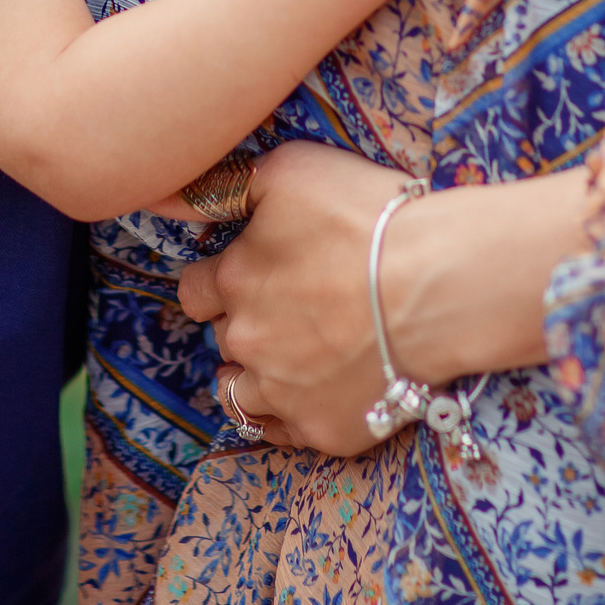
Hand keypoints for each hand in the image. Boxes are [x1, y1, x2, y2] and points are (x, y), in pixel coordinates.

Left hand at [178, 143, 409, 454]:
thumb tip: (165, 198)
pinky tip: (313, 392)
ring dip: (256, 376)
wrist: (439, 287)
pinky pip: (283, 433)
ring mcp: (282, 393)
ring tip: (291, 359)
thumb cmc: (369, 218)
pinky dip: (290, 415)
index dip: (219, 279)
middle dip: (246, 323)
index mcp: (233, 280)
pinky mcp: (322, 431)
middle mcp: (246, 342)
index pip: (194, 290)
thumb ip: (223, 187)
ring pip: (239, 394)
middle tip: (291, 308)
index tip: (249, 272)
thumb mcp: (290, 170)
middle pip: (223, 338)